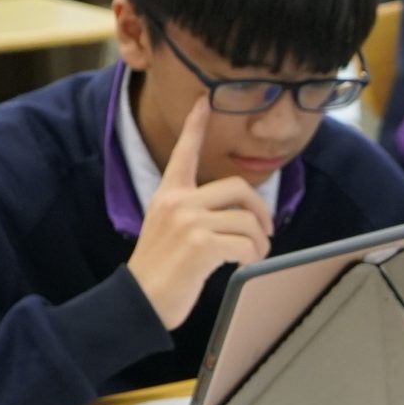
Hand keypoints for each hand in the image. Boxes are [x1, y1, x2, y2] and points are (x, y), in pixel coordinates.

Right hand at [125, 98, 272, 330]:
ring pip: (247, 219)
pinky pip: (246, 243)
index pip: (183, 153)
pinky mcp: (200, 244)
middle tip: (266, 230)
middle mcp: (177, 202)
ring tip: (254, 255)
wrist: (137, 303)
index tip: (205, 101)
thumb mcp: (168, 230)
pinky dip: (253, 256)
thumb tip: (237, 215)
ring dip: (260, 241)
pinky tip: (243, 265)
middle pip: (238, 187)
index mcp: (167, 195)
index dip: (195, 126)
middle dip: (260, 209)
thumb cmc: (159, 272)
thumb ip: (194, 213)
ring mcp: (188, 222)